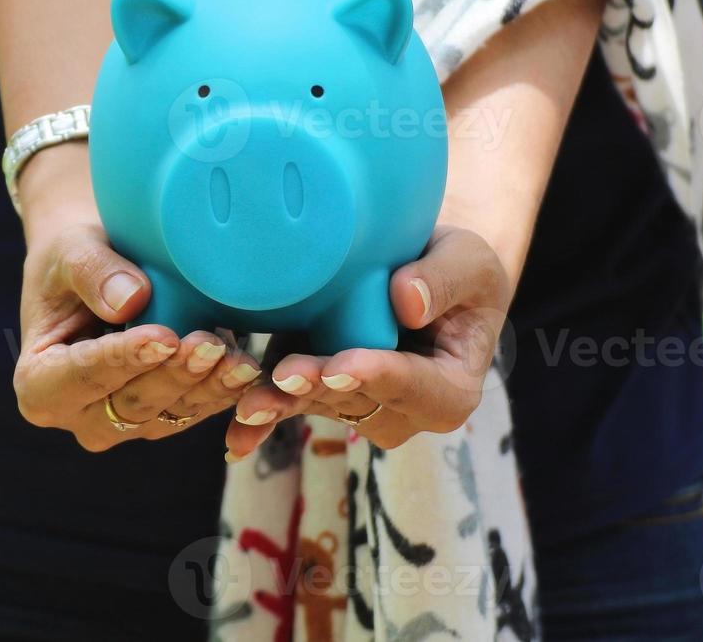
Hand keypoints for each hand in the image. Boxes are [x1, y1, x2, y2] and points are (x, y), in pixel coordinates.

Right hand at [11, 147, 262, 450]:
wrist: (94, 269)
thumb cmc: (70, 257)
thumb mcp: (70, 251)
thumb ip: (93, 271)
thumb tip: (130, 299)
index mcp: (38, 384)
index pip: (82, 375)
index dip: (122, 359)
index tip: (162, 335)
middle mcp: (77, 415)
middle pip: (130, 403)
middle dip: (173, 375)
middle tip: (208, 342)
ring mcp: (120, 424)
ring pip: (168, 414)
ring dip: (205, 388)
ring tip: (238, 358)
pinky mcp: (159, 417)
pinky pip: (193, 412)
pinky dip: (221, 392)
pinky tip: (247, 370)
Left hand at [224, 226, 511, 454]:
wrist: (419, 275)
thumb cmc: (456, 271)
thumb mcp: (467, 261)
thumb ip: (446, 279)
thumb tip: (406, 302)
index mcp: (449, 389)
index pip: (414, 386)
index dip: (378, 376)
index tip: (343, 366)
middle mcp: (402, 412)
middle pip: (356, 401)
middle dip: (318, 388)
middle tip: (286, 375)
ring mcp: (357, 407)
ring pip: (316, 406)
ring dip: (282, 405)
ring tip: (249, 404)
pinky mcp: (316, 393)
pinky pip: (288, 408)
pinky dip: (260, 424)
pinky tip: (234, 441)